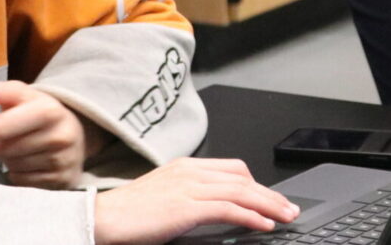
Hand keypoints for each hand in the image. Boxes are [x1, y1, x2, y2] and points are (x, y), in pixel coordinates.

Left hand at [0, 80, 107, 188]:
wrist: (77, 134)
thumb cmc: (41, 114)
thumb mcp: (27, 97)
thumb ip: (4, 92)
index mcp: (49, 110)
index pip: (4, 126)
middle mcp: (59, 136)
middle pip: (5, 149)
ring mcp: (62, 160)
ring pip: (13, 166)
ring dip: (7, 159)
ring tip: (19, 147)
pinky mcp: (61, 180)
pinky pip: (23, 181)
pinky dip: (18, 173)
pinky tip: (27, 162)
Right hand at [93, 157, 299, 244]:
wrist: (101, 219)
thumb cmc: (127, 214)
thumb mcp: (164, 197)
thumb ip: (188, 198)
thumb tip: (212, 211)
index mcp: (185, 166)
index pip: (232, 168)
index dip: (257, 183)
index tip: (271, 198)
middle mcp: (190, 171)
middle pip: (242, 178)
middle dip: (270, 194)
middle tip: (290, 208)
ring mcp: (189, 186)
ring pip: (241, 191)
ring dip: (269, 205)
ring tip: (286, 217)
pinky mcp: (186, 206)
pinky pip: (229, 208)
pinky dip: (252, 216)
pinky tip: (264, 224)